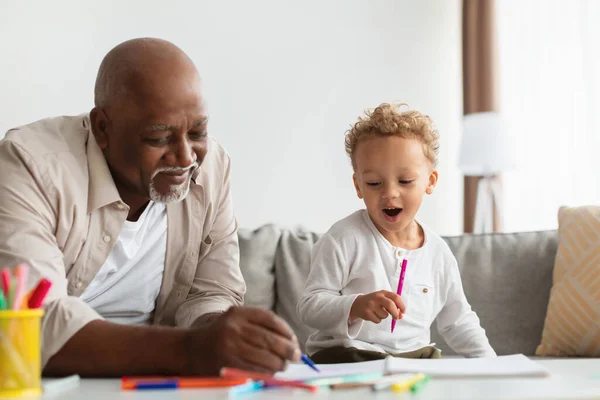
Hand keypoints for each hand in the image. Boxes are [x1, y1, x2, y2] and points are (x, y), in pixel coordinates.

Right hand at [184, 306, 300, 374]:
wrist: (190, 349)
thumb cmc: (220, 335)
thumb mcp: (236, 321)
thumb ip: (258, 325)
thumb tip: (290, 340)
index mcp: (237, 313)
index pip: (269, 319)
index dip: (285, 330)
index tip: (294, 339)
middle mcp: (233, 327)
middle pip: (269, 339)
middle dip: (287, 349)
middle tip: (296, 355)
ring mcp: (229, 346)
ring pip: (264, 356)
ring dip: (279, 363)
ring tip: (284, 365)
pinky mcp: (227, 363)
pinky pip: (254, 369)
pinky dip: (267, 372)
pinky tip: (271, 372)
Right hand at [349, 290, 405, 323]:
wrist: (358, 304)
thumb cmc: (375, 302)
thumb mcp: (384, 300)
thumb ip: (393, 306)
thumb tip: (400, 315)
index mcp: (383, 293)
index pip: (395, 297)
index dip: (402, 305)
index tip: (403, 311)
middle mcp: (377, 297)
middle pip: (390, 305)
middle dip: (395, 313)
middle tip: (396, 317)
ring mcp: (371, 304)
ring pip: (384, 315)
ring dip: (384, 316)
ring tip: (378, 313)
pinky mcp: (367, 312)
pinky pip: (378, 320)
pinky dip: (378, 320)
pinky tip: (373, 315)